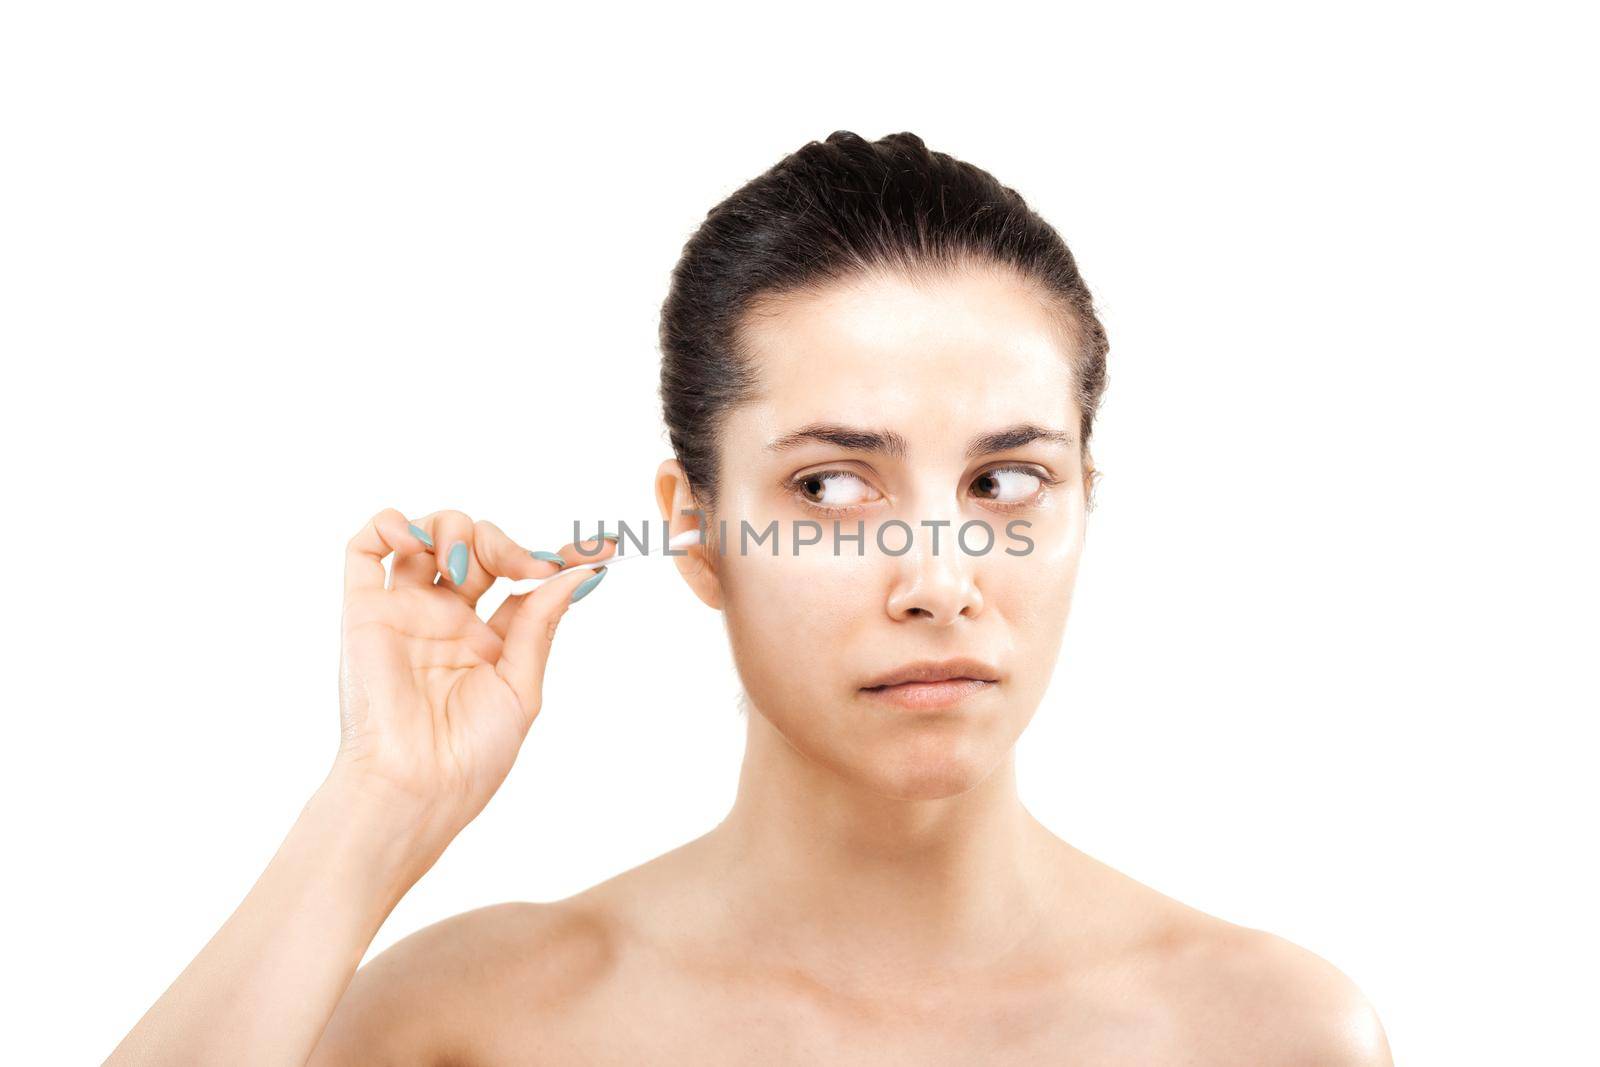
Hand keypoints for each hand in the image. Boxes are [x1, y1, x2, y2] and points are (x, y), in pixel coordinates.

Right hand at [333, 507, 615, 838]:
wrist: (416, 787)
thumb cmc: (470, 755)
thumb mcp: (521, 687)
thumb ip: (539, 625)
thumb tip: (577, 574)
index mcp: (485, 639)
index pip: (519, 578)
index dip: (553, 557)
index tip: (595, 548)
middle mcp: (445, 618)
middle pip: (476, 546)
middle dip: (504, 543)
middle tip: (524, 567)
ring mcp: (405, 611)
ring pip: (426, 536)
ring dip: (453, 530)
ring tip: (463, 568)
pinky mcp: (364, 610)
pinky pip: (364, 550)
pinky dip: (388, 524)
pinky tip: (415, 538)